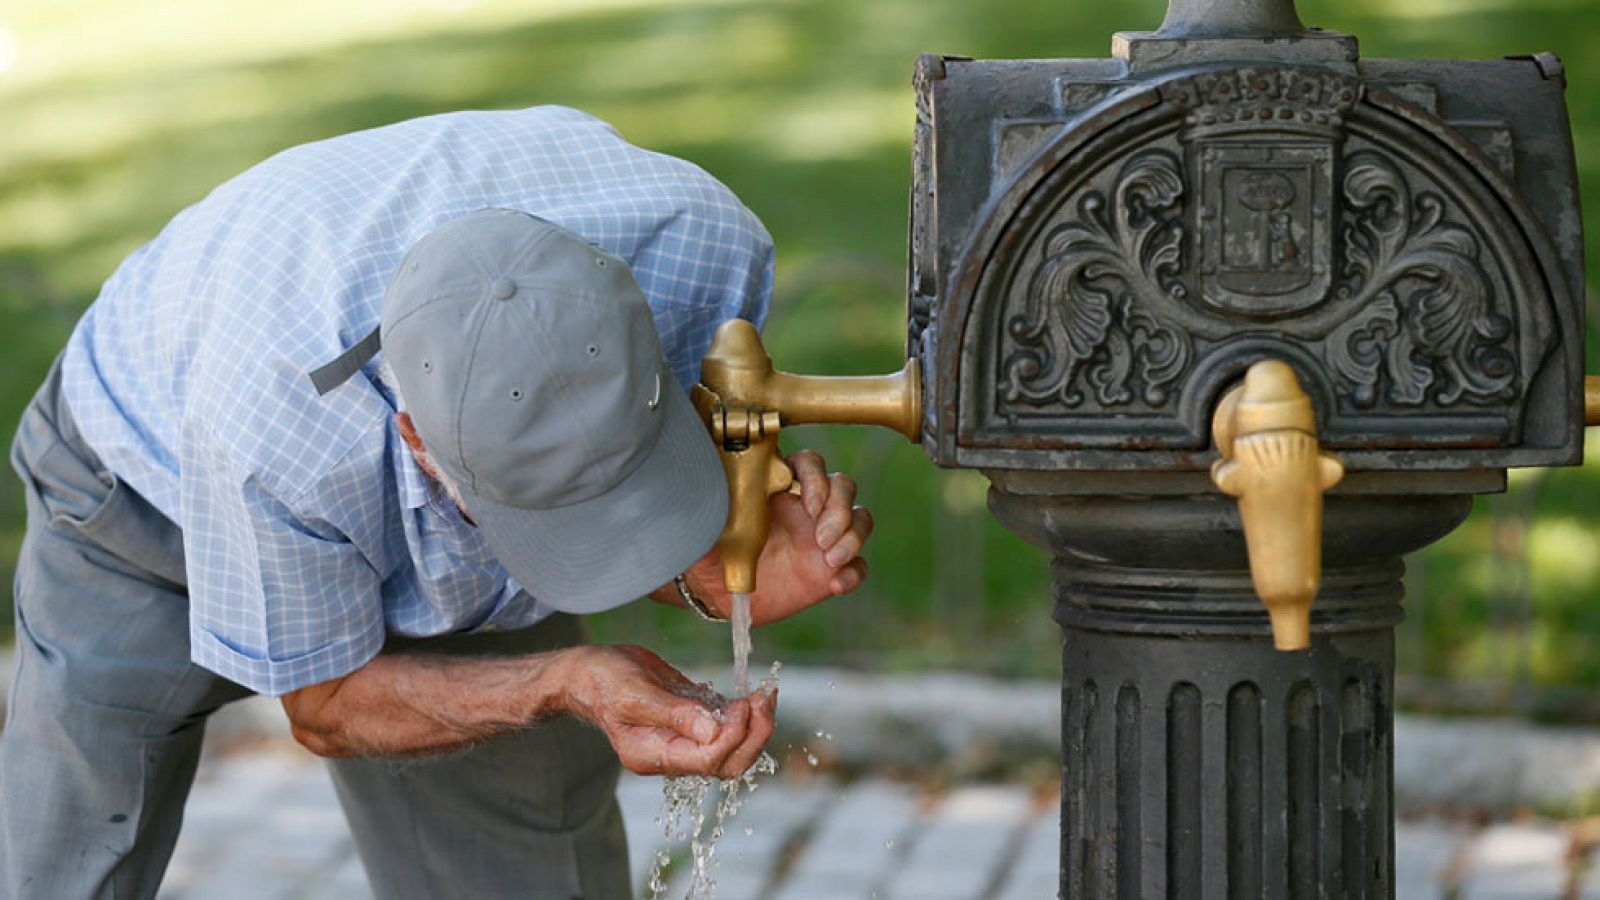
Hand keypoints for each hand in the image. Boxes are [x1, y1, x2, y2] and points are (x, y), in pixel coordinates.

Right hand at [557, 645, 775, 777]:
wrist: (589, 672)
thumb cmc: (602, 680)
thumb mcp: (634, 693)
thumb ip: (674, 713)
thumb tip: (713, 731)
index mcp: (653, 755)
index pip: (707, 760)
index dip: (733, 737)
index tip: (742, 706)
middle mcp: (671, 754)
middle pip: (726, 764)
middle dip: (753, 736)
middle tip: (765, 700)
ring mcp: (683, 740)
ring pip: (732, 749)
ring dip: (755, 725)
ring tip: (766, 695)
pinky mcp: (692, 721)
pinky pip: (726, 728)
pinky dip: (745, 714)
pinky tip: (756, 695)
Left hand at [682, 449, 873, 625]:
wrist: (717, 592)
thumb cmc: (714, 550)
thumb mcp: (708, 526)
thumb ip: (710, 507)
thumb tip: (701, 491)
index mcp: (780, 488)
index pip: (810, 464)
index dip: (816, 478)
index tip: (807, 504)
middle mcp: (806, 507)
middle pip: (844, 487)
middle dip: (839, 509)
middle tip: (821, 538)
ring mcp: (823, 537)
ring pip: (860, 519)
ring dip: (853, 536)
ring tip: (830, 560)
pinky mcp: (831, 569)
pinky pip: (859, 565)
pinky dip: (854, 572)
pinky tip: (836, 585)